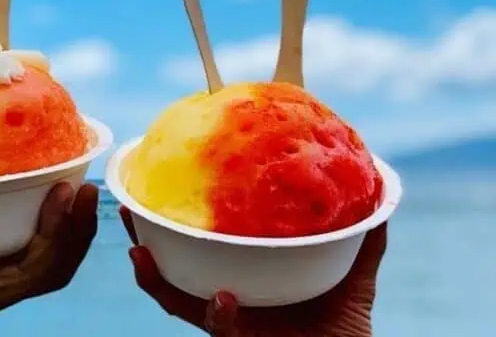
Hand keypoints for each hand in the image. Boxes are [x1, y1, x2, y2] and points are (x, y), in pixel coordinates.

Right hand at [120, 206, 386, 336]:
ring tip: (139, 251)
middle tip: (128, 210)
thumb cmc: (344, 329)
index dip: (175, 224)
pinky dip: (218, 315)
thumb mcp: (354, 279)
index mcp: (243, 279)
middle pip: (172, 271)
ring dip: (153, 278)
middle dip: (145, 242)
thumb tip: (382, 191)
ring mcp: (230, 325)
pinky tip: (223, 297)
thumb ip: (364, 241)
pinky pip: (220, 331)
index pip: (199, 250)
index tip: (161, 187)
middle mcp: (227, 300)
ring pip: (177, 302)